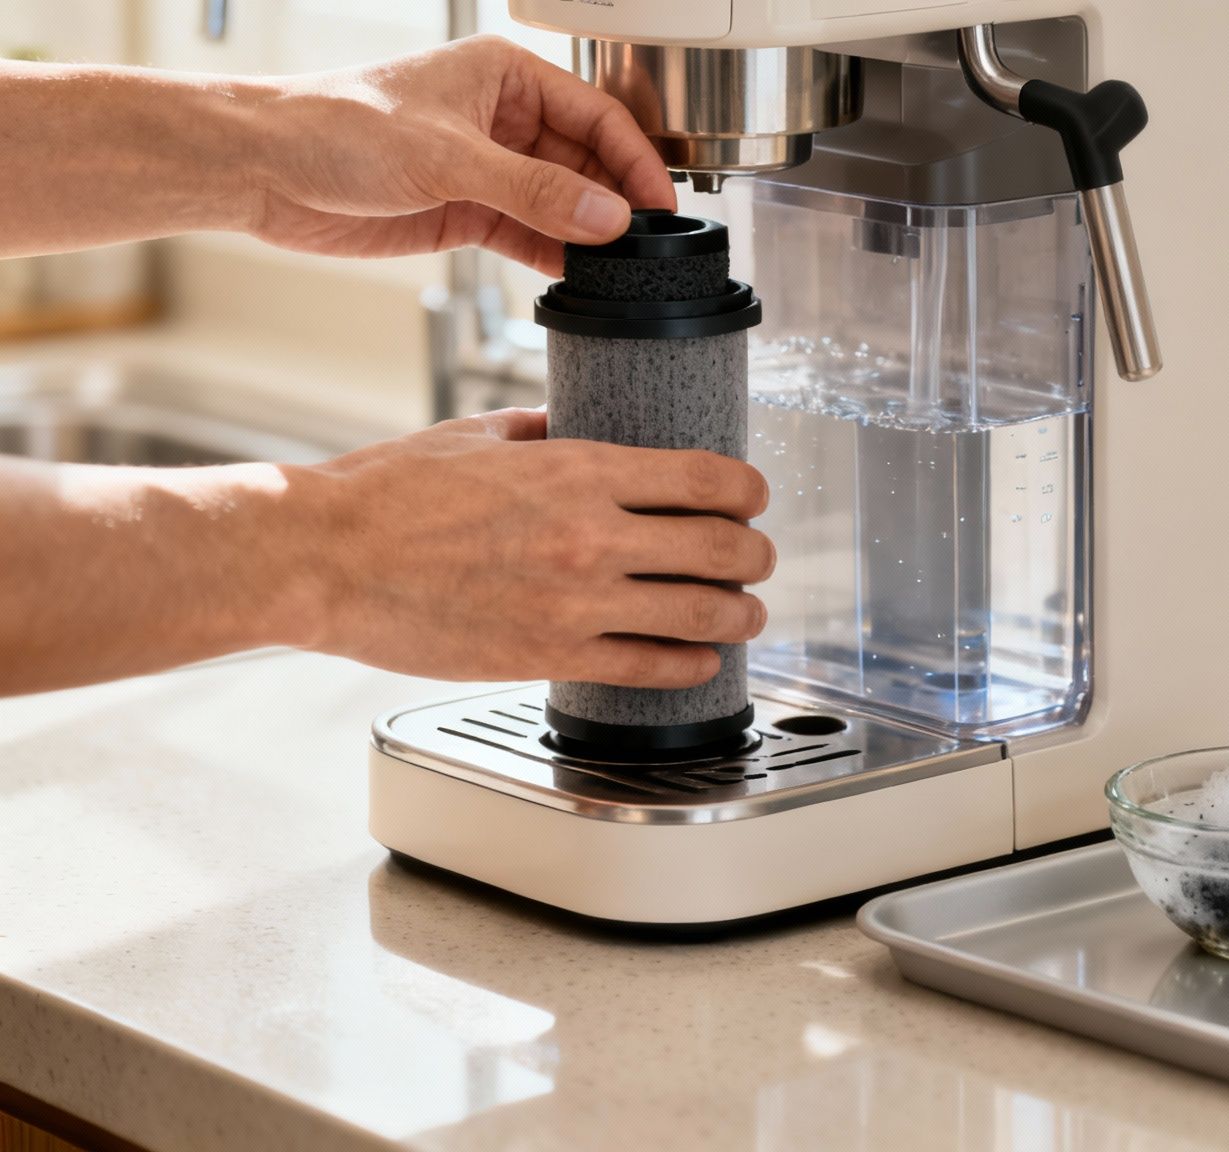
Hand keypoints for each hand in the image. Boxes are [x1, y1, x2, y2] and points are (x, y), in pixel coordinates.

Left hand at [246, 36, 676, 273]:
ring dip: (590, 236)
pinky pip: (531, 236)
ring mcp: (487, 169)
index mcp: (506, 77)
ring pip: (563, 205)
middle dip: (617, 204)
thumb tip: (607, 216)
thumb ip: (534, 191)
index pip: (597, 116)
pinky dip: (556, 258)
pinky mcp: (467, 212)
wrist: (263, 169)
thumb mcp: (447, 158)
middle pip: (588, 164)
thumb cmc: (335, 128)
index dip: (635, 161)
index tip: (663, 208)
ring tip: (621, 270)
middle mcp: (504, 120)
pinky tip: (580, 278)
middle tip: (649, 249)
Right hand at [293, 409, 774, 686]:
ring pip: (703, 615)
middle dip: (756, 555)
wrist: (321, 559)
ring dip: (739, 616)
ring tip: (744, 615)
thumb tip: (572, 424)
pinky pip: (651, 668)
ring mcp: (577, 602)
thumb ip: (539, 430)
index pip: (707, 478)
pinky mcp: (551, 656)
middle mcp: (591, 535)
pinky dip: (689, 666)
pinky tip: (696, 662)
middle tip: (757, 560)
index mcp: (580, 470)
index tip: (754, 499)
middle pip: (724, 548)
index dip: (749, 491)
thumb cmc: (384, 496)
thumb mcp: (473, 435)